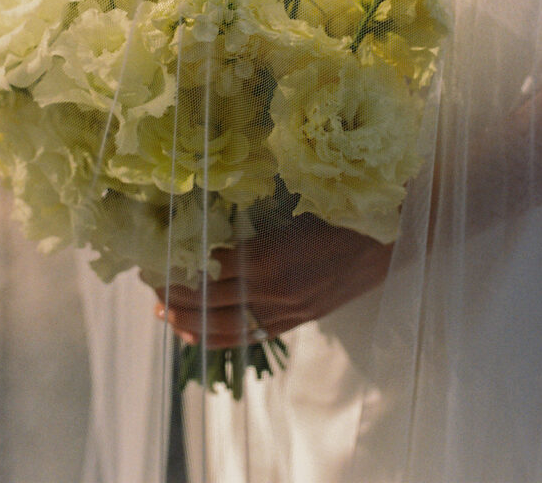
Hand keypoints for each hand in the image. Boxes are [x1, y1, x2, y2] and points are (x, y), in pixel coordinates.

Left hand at [154, 214, 392, 348]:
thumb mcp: (293, 203)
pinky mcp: (300, 320)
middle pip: (210, 305)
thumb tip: (212, 213)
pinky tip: (202, 334)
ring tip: (165, 314)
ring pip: (228, 328)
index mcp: (268, 261)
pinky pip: (252, 337)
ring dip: (192, 323)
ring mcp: (287, 312)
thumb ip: (255, 217)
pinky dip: (221, 338)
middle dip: (176, 299)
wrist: (392, 236)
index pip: (208, 274)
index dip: (179, 272)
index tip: (155, 261)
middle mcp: (273, 294)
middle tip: (148, 288)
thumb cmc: (343, 208)